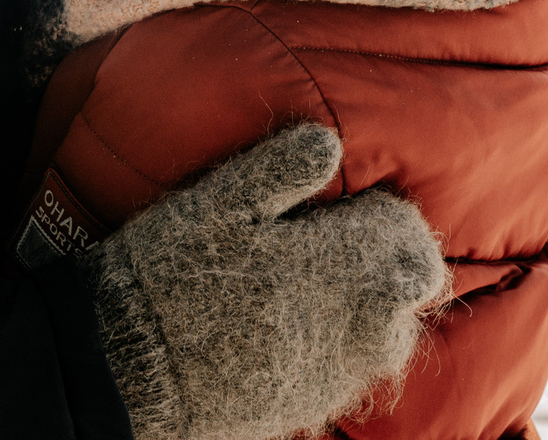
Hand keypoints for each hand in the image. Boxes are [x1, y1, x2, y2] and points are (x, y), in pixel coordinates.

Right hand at [83, 121, 447, 439]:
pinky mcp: (313, 405)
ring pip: (395, 334)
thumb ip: (279, 169)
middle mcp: (352, 324)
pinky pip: (357, 373)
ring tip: (335, 286)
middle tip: (354, 240)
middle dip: (396, 257)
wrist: (132, 368)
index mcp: (337, 265)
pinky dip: (348, 347)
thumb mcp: (217, 205)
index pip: (404, 232)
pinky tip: (309, 329)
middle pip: (415, 285)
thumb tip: (329, 141)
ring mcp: (336, 372)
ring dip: (379, 306)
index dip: (385, 211)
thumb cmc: (170, 272)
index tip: (354, 205)